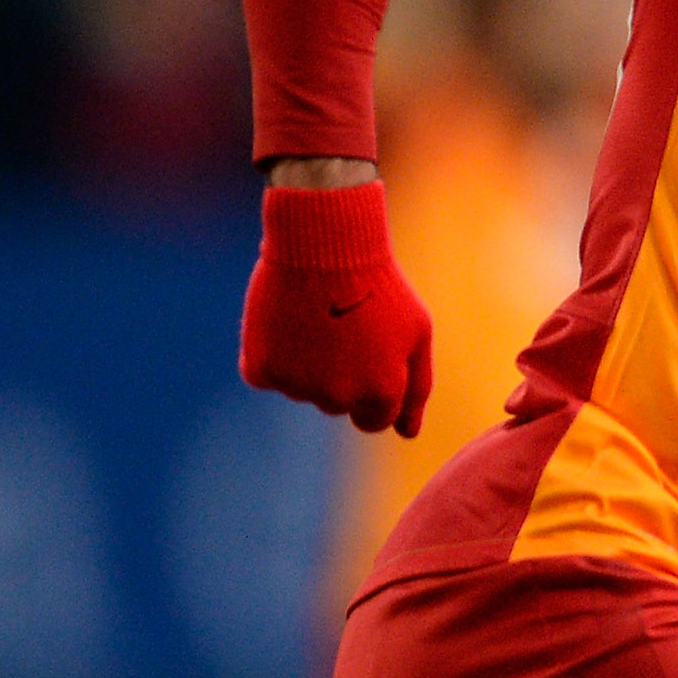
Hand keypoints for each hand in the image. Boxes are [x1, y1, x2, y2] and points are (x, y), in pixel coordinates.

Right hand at [239, 176, 435, 434]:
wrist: (324, 243)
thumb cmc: (380, 286)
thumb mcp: (416, 332)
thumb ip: (416, 388)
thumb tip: (408, 434)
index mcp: (382, 391)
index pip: (375, 421)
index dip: (373, 390)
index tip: (368, 359)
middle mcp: (340, 396)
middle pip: (337, 406)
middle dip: (342, 376)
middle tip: (343, 329)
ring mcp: (298, 385)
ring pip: (302, 391)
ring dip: (309, 364)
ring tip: (318, 319)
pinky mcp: (261, 370)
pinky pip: (269, 375)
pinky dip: (276, 354)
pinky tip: (289, 321)